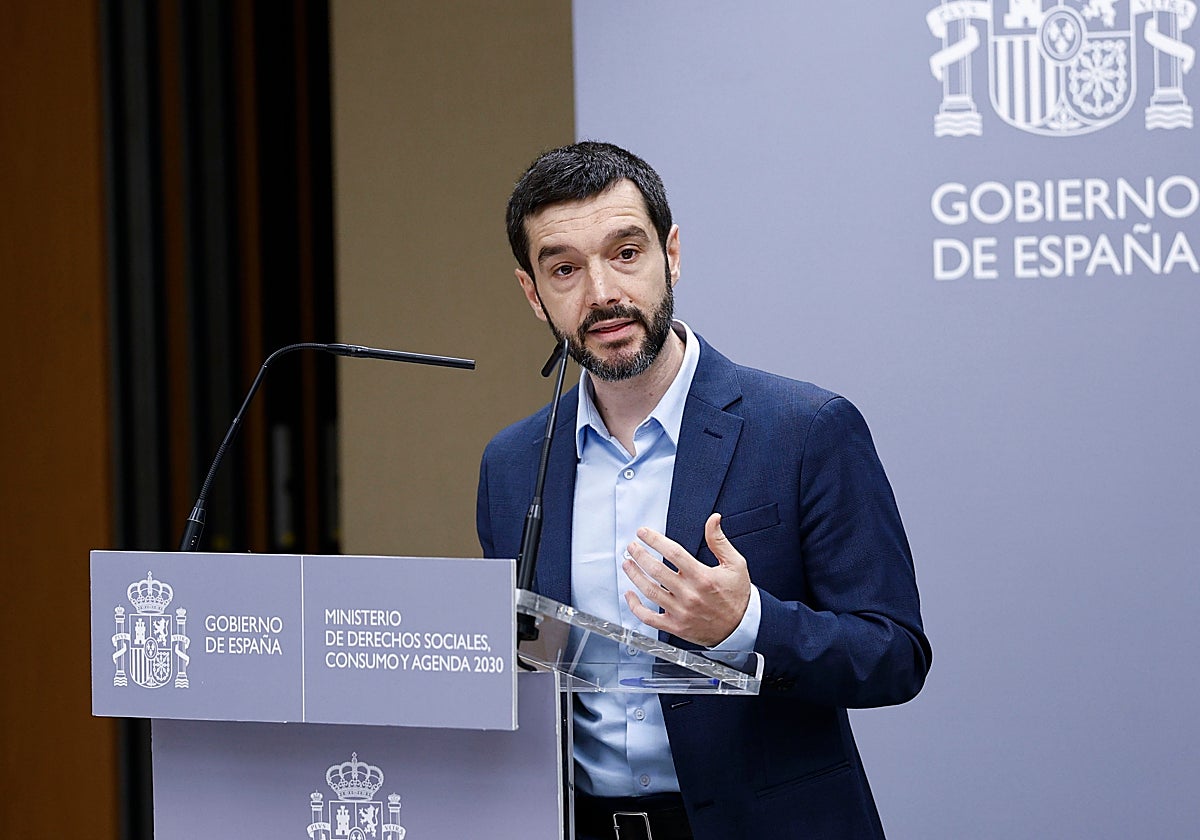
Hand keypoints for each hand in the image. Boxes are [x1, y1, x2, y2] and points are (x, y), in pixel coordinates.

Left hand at [622, 513, 751, 646]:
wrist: (741, 627)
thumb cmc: (737, 595)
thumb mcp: (735, 564)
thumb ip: (719, 541)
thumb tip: (713, 520)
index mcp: (703, 577)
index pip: (673, 552)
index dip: (655, 540)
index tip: (643, 533)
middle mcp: (690, 594)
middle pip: (656, 570)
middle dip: (640, 554)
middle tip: (632, 546)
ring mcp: (681, 612)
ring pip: (649, 591)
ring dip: (634, 575)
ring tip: (628, 564)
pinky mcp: (676, 626)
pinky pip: (648, 617)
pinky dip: (635, 606)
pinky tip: (630, 594)